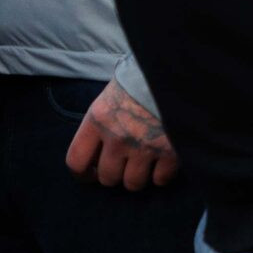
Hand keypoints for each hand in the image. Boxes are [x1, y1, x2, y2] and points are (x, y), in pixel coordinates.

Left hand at [65, 79, 180, 189]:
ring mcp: (144, 147)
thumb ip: (103, 121)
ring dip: (138, 177)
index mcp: (98, 118)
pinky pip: (160, 180)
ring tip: (144, 164)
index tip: (90, 174)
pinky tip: (163, 162)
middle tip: (122, 166)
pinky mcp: (170, 153)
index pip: (76, 160)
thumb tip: (98, 149)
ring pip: (133, 184)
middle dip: (114, 174)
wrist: (176, 69)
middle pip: (107, 177)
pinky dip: (162, 175)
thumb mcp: (112, 94)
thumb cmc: (142, 78)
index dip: (82, 174)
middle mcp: (117, 137)